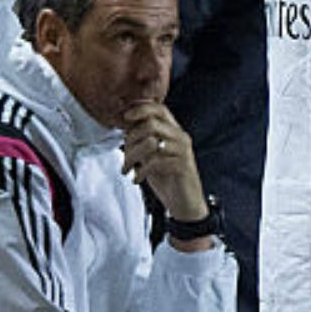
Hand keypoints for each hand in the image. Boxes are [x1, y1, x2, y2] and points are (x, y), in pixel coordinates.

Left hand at [120, 104, 206, 218]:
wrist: (185, 203)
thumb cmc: (167, 178)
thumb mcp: (151, 156)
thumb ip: (142, 141)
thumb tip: (124, 129)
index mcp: (174, 131)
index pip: (159, 108)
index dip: (141, 108)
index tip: (124, 116)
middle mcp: (181, 137)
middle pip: (152, 123)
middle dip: (131, 138)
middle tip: (124, 155)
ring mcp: (183, 151)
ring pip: (151, 142)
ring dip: (133, 156)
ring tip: (128, 168)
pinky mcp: (182, 166)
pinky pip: (155, 161)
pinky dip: (141, 170)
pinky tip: (137, 178)